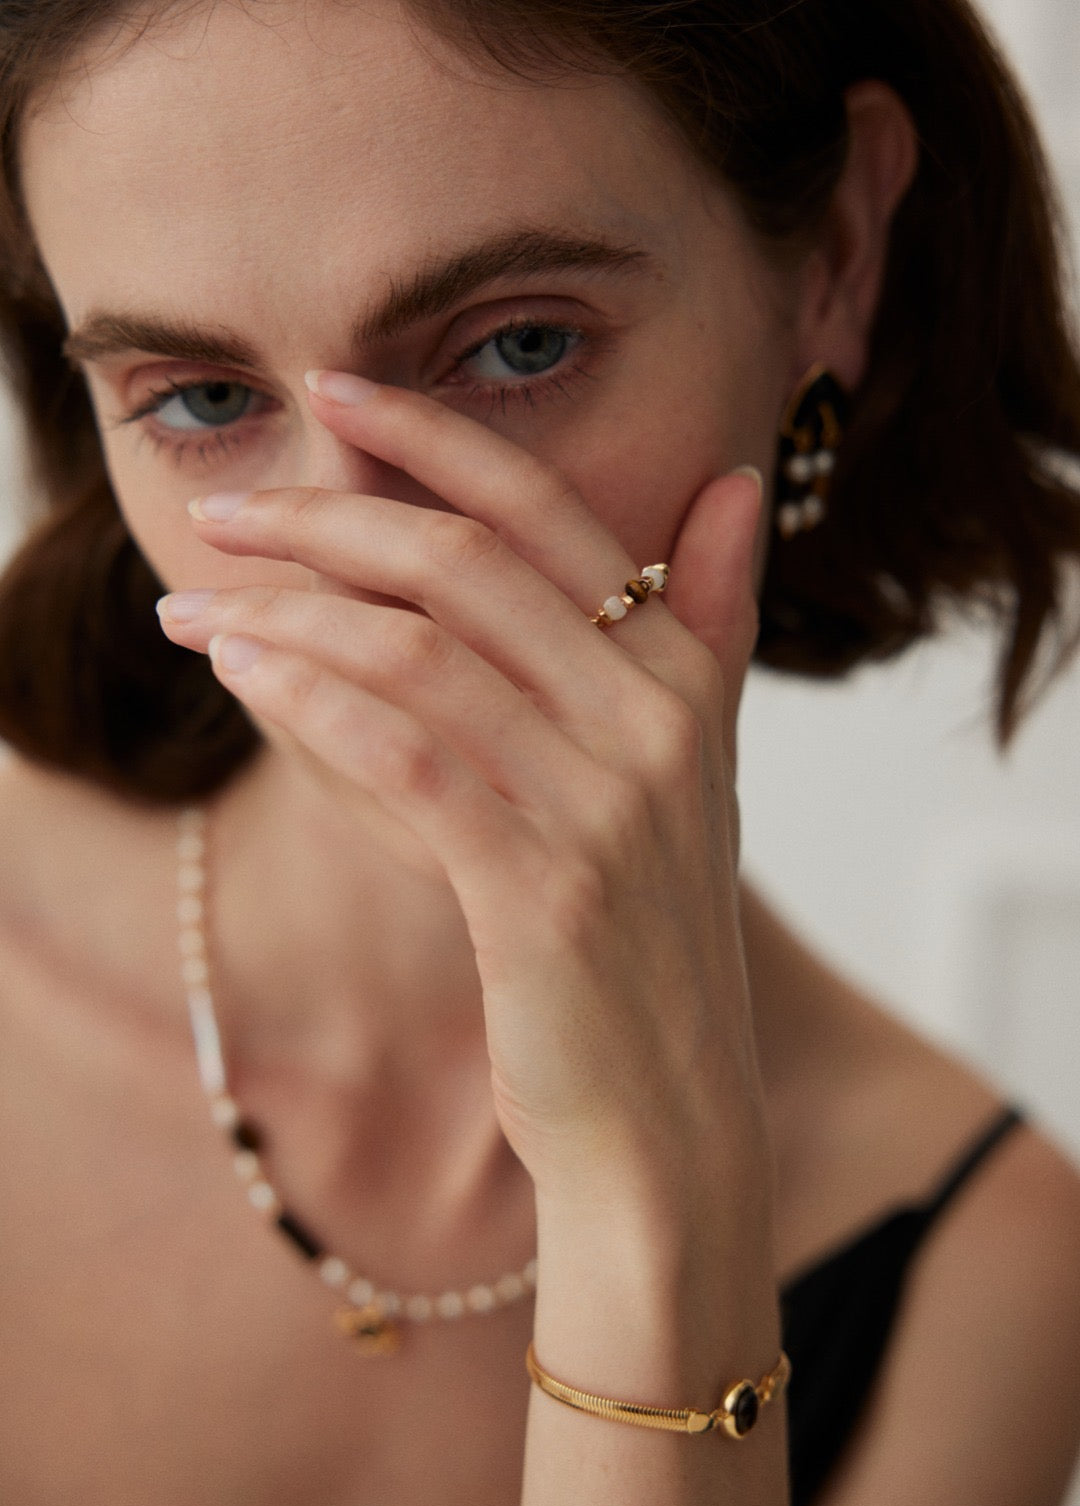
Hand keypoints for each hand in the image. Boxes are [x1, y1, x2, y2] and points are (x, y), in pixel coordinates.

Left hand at [158, 373, 765, 1201]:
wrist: (669, 1115)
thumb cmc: (648, 934)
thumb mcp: (692, 773)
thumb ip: (707, 624)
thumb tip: (736, 484)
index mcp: (687, 675)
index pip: (549, 514)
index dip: (436, 437)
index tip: (333, 390)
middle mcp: (656, 722)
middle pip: (466, 563)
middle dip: (327, 517)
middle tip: (227, 509)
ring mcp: (605, 806)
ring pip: (418, 651)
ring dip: (287, 613)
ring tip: (195, 602)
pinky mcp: (541, 891)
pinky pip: (404, 758)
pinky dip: (310, 702)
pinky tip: (241, 674)